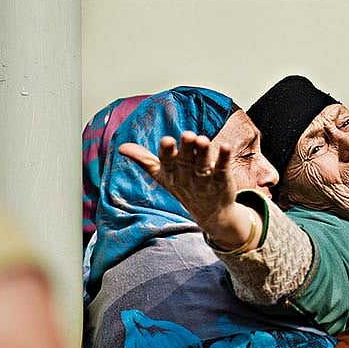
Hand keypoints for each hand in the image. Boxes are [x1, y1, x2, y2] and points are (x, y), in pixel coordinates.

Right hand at [119, 132, 255, 249]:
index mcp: (171, 172)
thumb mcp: (162, 175)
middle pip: (186, 160)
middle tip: (188, 135)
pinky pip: (222, 169)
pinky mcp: (221, 180)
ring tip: (204, 139)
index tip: (167, 140)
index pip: (166, 161)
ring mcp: (205, 179)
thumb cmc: (183, 186)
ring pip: (203, 164)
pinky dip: (223, 159)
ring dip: (204, 152)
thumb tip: (121, 147)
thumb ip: (144, 160)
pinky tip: (226, 147)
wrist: (210, 212)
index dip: (167, 152)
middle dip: (187, 148)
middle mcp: (187, 175)